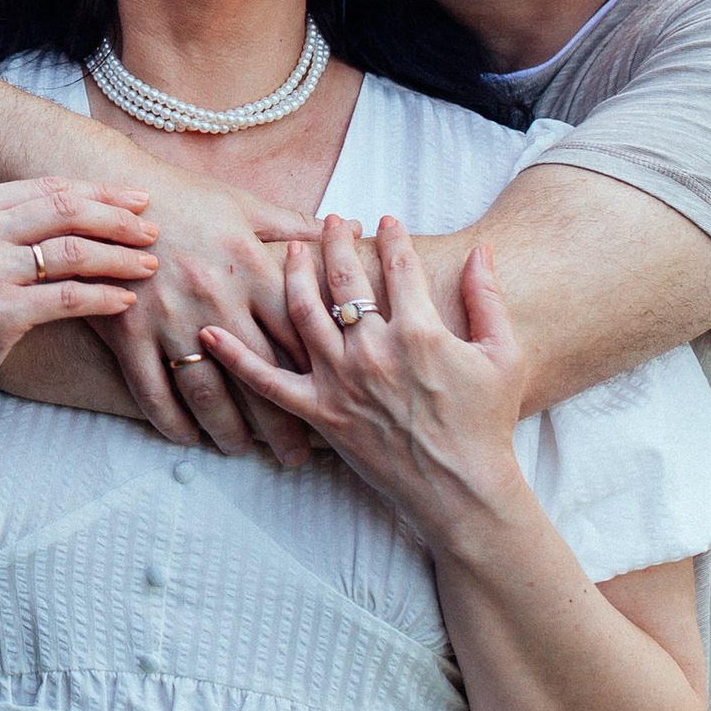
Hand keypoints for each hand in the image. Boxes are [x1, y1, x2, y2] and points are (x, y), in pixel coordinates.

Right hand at [0, 178, 153, 421]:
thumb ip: (12, 223)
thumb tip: (85, 203)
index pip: (48, 187)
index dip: (98, 191)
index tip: (137, 199)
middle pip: (65, 211)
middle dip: (116, 218)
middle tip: (152, 230)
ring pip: (72, 252)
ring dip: (118, 258)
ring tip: (148, 265)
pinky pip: (67, 297)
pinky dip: (103, 297)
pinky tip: (125, 300)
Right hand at [82, 167, 320, 462]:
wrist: (108, 194)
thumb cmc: (183, 196)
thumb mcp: (242, 204)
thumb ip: (295, 225)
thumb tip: (350, 226)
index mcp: (249, 268)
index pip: (295, 334)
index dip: (317, 374)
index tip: (331, 400)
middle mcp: (215, 299)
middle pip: (259, 375)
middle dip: (281, 423)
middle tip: (296, 456)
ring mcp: (169, 319)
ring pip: (207, 394)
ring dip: (228, 431)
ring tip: (240, 451)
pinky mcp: (128, 332)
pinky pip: (152, 392)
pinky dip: (171, 421)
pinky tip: (186, 437)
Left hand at [199, 215, 530, 546]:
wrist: (463, 491)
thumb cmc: (487, 424)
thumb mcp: (503, 356)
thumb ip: (488, 298)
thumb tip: (482, 250)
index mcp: (419, 333)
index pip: (399, 266)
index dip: (392, 237)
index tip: (385, 219)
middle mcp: (373, 351)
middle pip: (345, 280)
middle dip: (336, 242)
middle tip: (332, 220)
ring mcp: (341, 382)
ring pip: (302, 312)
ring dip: (292, 274)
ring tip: (290, 250)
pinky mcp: (319, 413)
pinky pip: (266, 381)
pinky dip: (234, 356)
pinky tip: (208, 331)